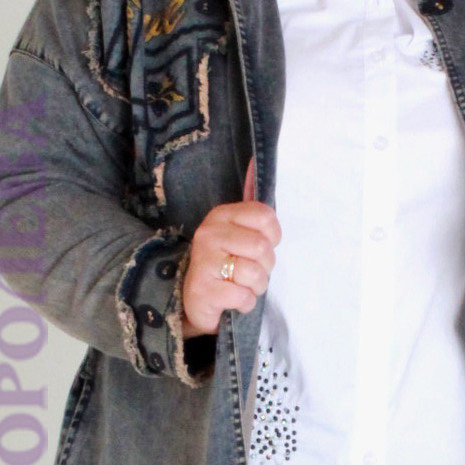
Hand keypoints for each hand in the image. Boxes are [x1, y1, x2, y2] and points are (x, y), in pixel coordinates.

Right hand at [181, 158, 281, 336]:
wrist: (192, 300)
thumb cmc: (224, 265)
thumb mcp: (237, 233)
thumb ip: (251, 207)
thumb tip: (255, 161)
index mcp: (222, 215)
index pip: (267, 218)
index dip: (272, 239)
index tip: (258, 248)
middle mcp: (210, 233)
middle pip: (263, 249)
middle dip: (264, 268)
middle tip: (248, 272)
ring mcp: (204, 261)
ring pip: (255, 274)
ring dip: (255, 288)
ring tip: (239, 285)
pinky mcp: (203, 289)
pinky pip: (243, 296)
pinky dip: (244, 303)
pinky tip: (231, 300)